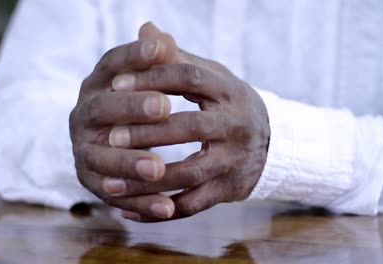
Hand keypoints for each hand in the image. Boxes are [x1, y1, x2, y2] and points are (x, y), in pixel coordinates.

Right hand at [69, 34, 180, 219]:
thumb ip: (153, 62)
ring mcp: (83, 148)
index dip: (134, 56)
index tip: (162, 50)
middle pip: (102, 108)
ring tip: (159, 168)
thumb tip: (161, 38)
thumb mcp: (144, 81)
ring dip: (129, 162)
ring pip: (101, 157)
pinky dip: (138, 200)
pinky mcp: (89, 178)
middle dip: (132, 108)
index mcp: (97, 84)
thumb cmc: (135, 103)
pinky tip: (165, 206)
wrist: (112, 138)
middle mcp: (83, 114)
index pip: (112, 64)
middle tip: (164, 107)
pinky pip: (111, 192)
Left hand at [108, 23, 269, 221]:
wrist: (271, 141)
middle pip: (189, 128)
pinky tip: (129, 208)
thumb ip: (176, 58)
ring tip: (111, 182)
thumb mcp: (210, 77)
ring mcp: (234, 161)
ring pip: (189, 174)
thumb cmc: (227, 104)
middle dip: (147, 133)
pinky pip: (193, 206)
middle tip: (111, 137)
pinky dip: (160, 210)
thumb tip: (145, 30)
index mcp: (228, 90)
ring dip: (148, 181)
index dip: (152, 79)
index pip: (189, 78)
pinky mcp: (229, 190)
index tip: (116, 86)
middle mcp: (236, 125)